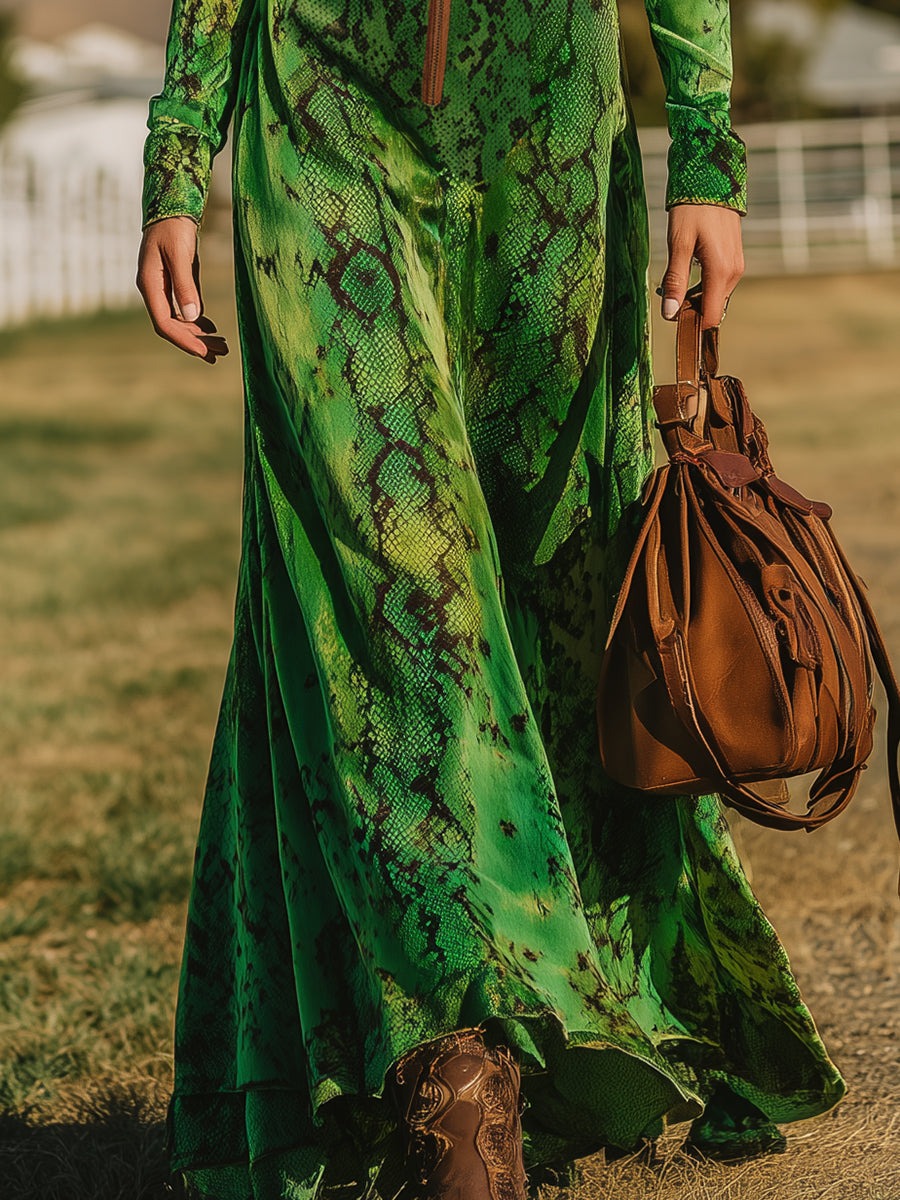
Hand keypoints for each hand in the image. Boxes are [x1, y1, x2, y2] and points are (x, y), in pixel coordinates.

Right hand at [136, 216, 228, 362]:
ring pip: (179, 321)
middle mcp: (153, 290)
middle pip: (173, 327)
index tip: (205, 352)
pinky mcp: (172, 283)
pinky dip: (197, 321)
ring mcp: (162, 287)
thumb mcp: (180, 254)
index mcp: (150, 285)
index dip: (185, 341)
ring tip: (221, 346)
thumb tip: (193, 317)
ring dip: (199, 335)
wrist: (171, 205)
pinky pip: (183, 310)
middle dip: (196, 342)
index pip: (165, 324)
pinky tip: (211, 328)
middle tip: (221, 353)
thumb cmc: (173, 226)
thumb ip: (185, 285)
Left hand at [659, 204, 744, 330]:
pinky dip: (702, 285)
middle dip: (690, 309)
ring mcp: (736, 265)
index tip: (672, 320)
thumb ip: (676, 281)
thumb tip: (670, 314)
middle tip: (665, 294)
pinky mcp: (734, 258)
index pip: (710, 317)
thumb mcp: (678, 245)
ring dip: (694, 296)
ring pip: (714, 296)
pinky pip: (718, 283)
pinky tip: (686, 271)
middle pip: (711, 308)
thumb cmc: (692, 209)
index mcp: (720, 272)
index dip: (691, 324)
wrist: (712, 178)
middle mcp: (733, 272)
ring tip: (672, 281)